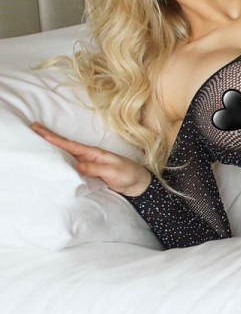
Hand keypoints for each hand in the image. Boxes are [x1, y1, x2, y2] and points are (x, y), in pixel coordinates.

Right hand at [29, 121, 151, 196]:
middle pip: (64, 147)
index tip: (38, 130)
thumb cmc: (128, 174)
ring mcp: (86, 164)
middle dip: (48, 138)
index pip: (70, 144)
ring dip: (51, 150)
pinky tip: (50, 163)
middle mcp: (87, 157)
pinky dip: (59, 164)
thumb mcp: (113, 171)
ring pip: (65, 156)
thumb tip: (77, 167)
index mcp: (93, 153)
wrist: (137, 184)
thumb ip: (96, 169)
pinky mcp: (87, 173)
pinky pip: (70, 167)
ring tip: (34, 144)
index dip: (54, 138)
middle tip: (30, 129)